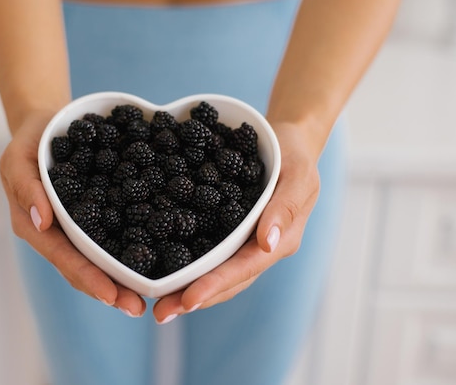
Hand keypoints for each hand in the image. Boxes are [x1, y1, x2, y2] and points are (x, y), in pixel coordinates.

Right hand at [0, 110, 146, 316]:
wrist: (48, 126)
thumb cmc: (31, 140)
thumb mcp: (19, 157)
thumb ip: (26, 187)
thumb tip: (43, 220)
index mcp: (35, 226)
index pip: (63, 257)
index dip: (87, 277)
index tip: (112, 295)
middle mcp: (56, 234)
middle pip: (82, 268)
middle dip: (109, 290)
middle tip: (137, 307)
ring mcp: (74, 229)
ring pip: (97, 260)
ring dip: (119, 280)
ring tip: (146, 296)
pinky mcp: (93, 217)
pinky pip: (109, 237)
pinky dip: (126, 252)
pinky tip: (150, 262)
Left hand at [152, 121, 321, 322]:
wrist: (288, 143)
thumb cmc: (296, 157)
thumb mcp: (298, 175)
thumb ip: (285, 207)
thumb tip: (266, 242)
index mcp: (279, 241)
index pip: (245, 269)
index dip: (217, 285)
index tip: (189, 300)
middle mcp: (258, 249)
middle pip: (226, 281)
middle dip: (194, 298)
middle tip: (161, 313)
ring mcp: (243, 243)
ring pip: (215, 272)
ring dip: (187, 289)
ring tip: (157, 302)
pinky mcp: (227, 231)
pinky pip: (207, 251)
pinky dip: (186, 263)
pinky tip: (162, 269)